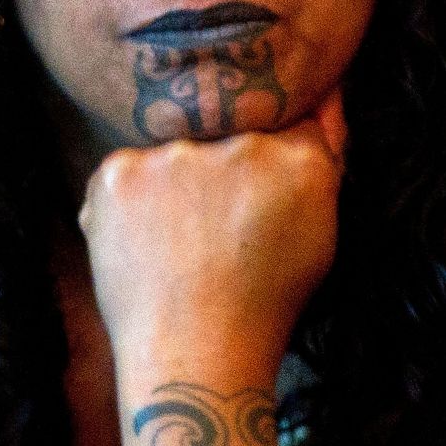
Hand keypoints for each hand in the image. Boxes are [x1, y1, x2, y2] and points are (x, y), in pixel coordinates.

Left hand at [79, 86, 346, 380]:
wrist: (193, 355)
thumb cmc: (265, 305)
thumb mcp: (319, 234)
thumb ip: (324, 155)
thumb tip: (326, 90)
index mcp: (298, 158)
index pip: (285, 114)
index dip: (267, 144)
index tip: (252, 178)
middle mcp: (238, 145)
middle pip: (225, 129)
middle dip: (218, 167)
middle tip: (212, 228)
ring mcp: (173, 155)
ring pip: (172, 149)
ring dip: (172, 184)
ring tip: (177, 244)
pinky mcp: (119, 171)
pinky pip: (126, 170)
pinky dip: (130, 202)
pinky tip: (146, 245)